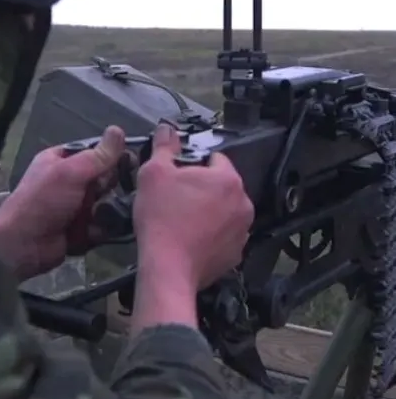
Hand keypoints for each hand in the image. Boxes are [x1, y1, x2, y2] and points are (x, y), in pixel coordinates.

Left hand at [0, 126, 125, 281]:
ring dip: (110, 207)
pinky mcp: (83, 228)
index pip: (94, 152)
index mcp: (62, 161)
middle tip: (112, 189)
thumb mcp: (71, 172)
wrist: (23, 246)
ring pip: (107, 201)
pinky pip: (104, 224)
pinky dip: (106, 227)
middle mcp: (70, 182)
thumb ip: (98, 155)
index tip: (129, 160)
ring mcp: (76, 206)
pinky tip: (108, 227)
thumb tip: (118, 129)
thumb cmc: (43, 201)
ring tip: (111, 211)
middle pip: (104, 177)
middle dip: (111, 184)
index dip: (112, 155)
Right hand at [133, 123, 253, 290]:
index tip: (177, 176)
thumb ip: (164, 147)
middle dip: (202, 188)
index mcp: (228, 179)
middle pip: (222, 186)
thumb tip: (167, 129)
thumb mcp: (154, 174)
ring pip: (224, 211)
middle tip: (177, 198)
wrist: (167, 269)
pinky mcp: (236, 254)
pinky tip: (191, 238)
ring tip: (183, 220)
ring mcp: (242, 231)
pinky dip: (212, 235)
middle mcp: (243, 203)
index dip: (194, 164)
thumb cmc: (161, 218)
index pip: (215, 158)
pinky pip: (224, 236)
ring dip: (209, 211)